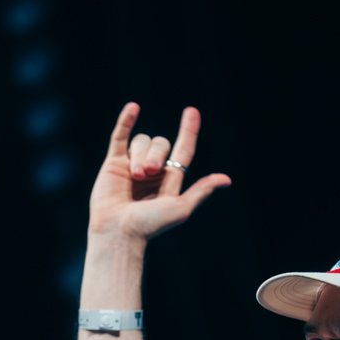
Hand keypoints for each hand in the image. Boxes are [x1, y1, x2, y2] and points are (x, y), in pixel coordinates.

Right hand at [87, 103, 230, 240]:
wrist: (120, 231)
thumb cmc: (150, 225)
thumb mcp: (181, 208)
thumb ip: (201, 190)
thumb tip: (226, 179)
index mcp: (170, 179)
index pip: (183, 149)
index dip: (188, 130)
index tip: (192, 112)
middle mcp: (152, 170)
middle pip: (160, 143)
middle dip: (155, 155)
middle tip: (147, 173)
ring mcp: (131, 164)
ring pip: (142, 141)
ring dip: (141, 155)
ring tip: (135, 176)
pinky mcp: (112, 163)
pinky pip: (120, 137)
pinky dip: (125, 121)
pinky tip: (133, 108)